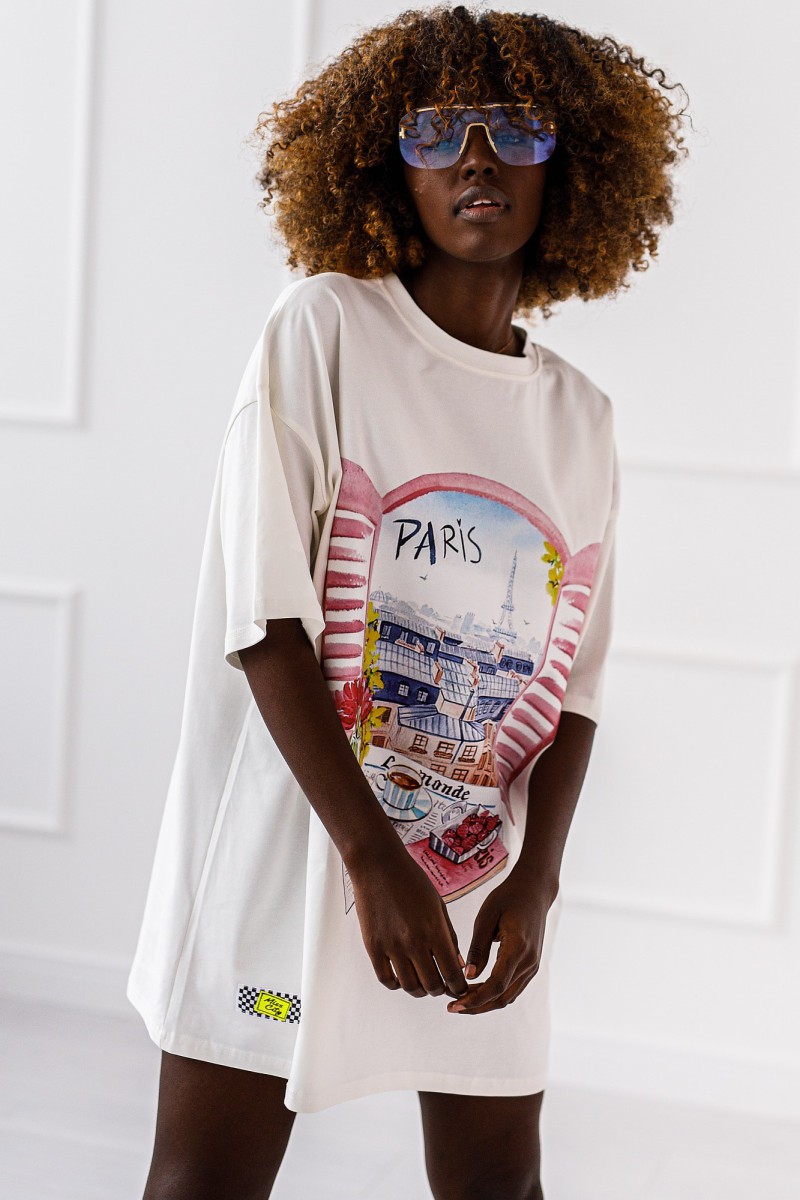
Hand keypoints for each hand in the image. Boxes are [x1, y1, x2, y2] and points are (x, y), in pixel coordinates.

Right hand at [348, 843, 468, 1001]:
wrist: (378, 865)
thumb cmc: (412, 881)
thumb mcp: (438, 905)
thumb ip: (449, 937)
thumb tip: (457, 965)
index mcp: (434, 930)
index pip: (452, 973)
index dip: (459, 987)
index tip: (459, 988)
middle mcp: (414, 942)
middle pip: (431, 985)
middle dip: (440, 989)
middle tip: (441, 984)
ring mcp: (391, 946)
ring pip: (409, 986)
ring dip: (419, 990)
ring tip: (422, 983)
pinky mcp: (373, 946)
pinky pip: (385, 979)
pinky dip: (396, 984)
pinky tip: (402, 977)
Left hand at [446, 872, 557, 1015]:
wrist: (535, 890)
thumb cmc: (508, 897)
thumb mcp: (487, 916)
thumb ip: (478, 947)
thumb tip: (468, 976)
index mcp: (518, 948)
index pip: (496, 985)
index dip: (474, 999)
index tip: (454, 1004)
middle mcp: (529, 961)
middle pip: (502, 997)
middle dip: (476, 1006)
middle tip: (451, 1007)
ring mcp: (533, 965)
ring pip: (508, 996)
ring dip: (484, 1003)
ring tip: (460, 1001)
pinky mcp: (531, 965)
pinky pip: (512, 988)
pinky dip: (494, 994)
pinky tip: (475, 991)